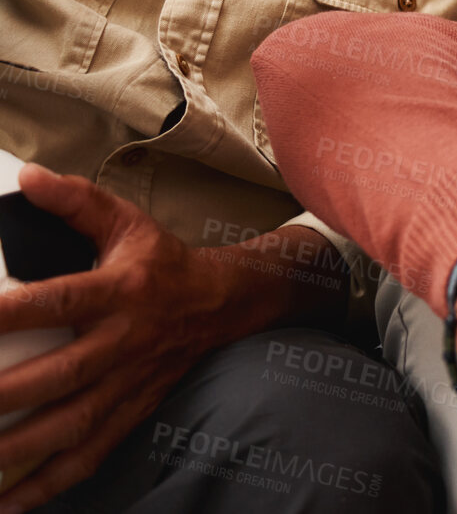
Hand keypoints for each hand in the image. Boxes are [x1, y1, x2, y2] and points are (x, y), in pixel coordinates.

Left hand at [0, 166, 238, 511]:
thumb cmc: (164, 263)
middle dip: (5, 397)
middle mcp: (126, 342)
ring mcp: (131, 384)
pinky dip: (50, 484)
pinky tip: (11, 503)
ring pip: (73, 425)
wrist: (229, 302)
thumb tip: (28, 180)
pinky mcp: (133, 412)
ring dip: (20, 451)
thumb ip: (76, 202)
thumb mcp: (127, 222)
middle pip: (63, 377)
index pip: (61, 301)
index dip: (13, 313)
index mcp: (123, 291)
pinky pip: (91, 455)